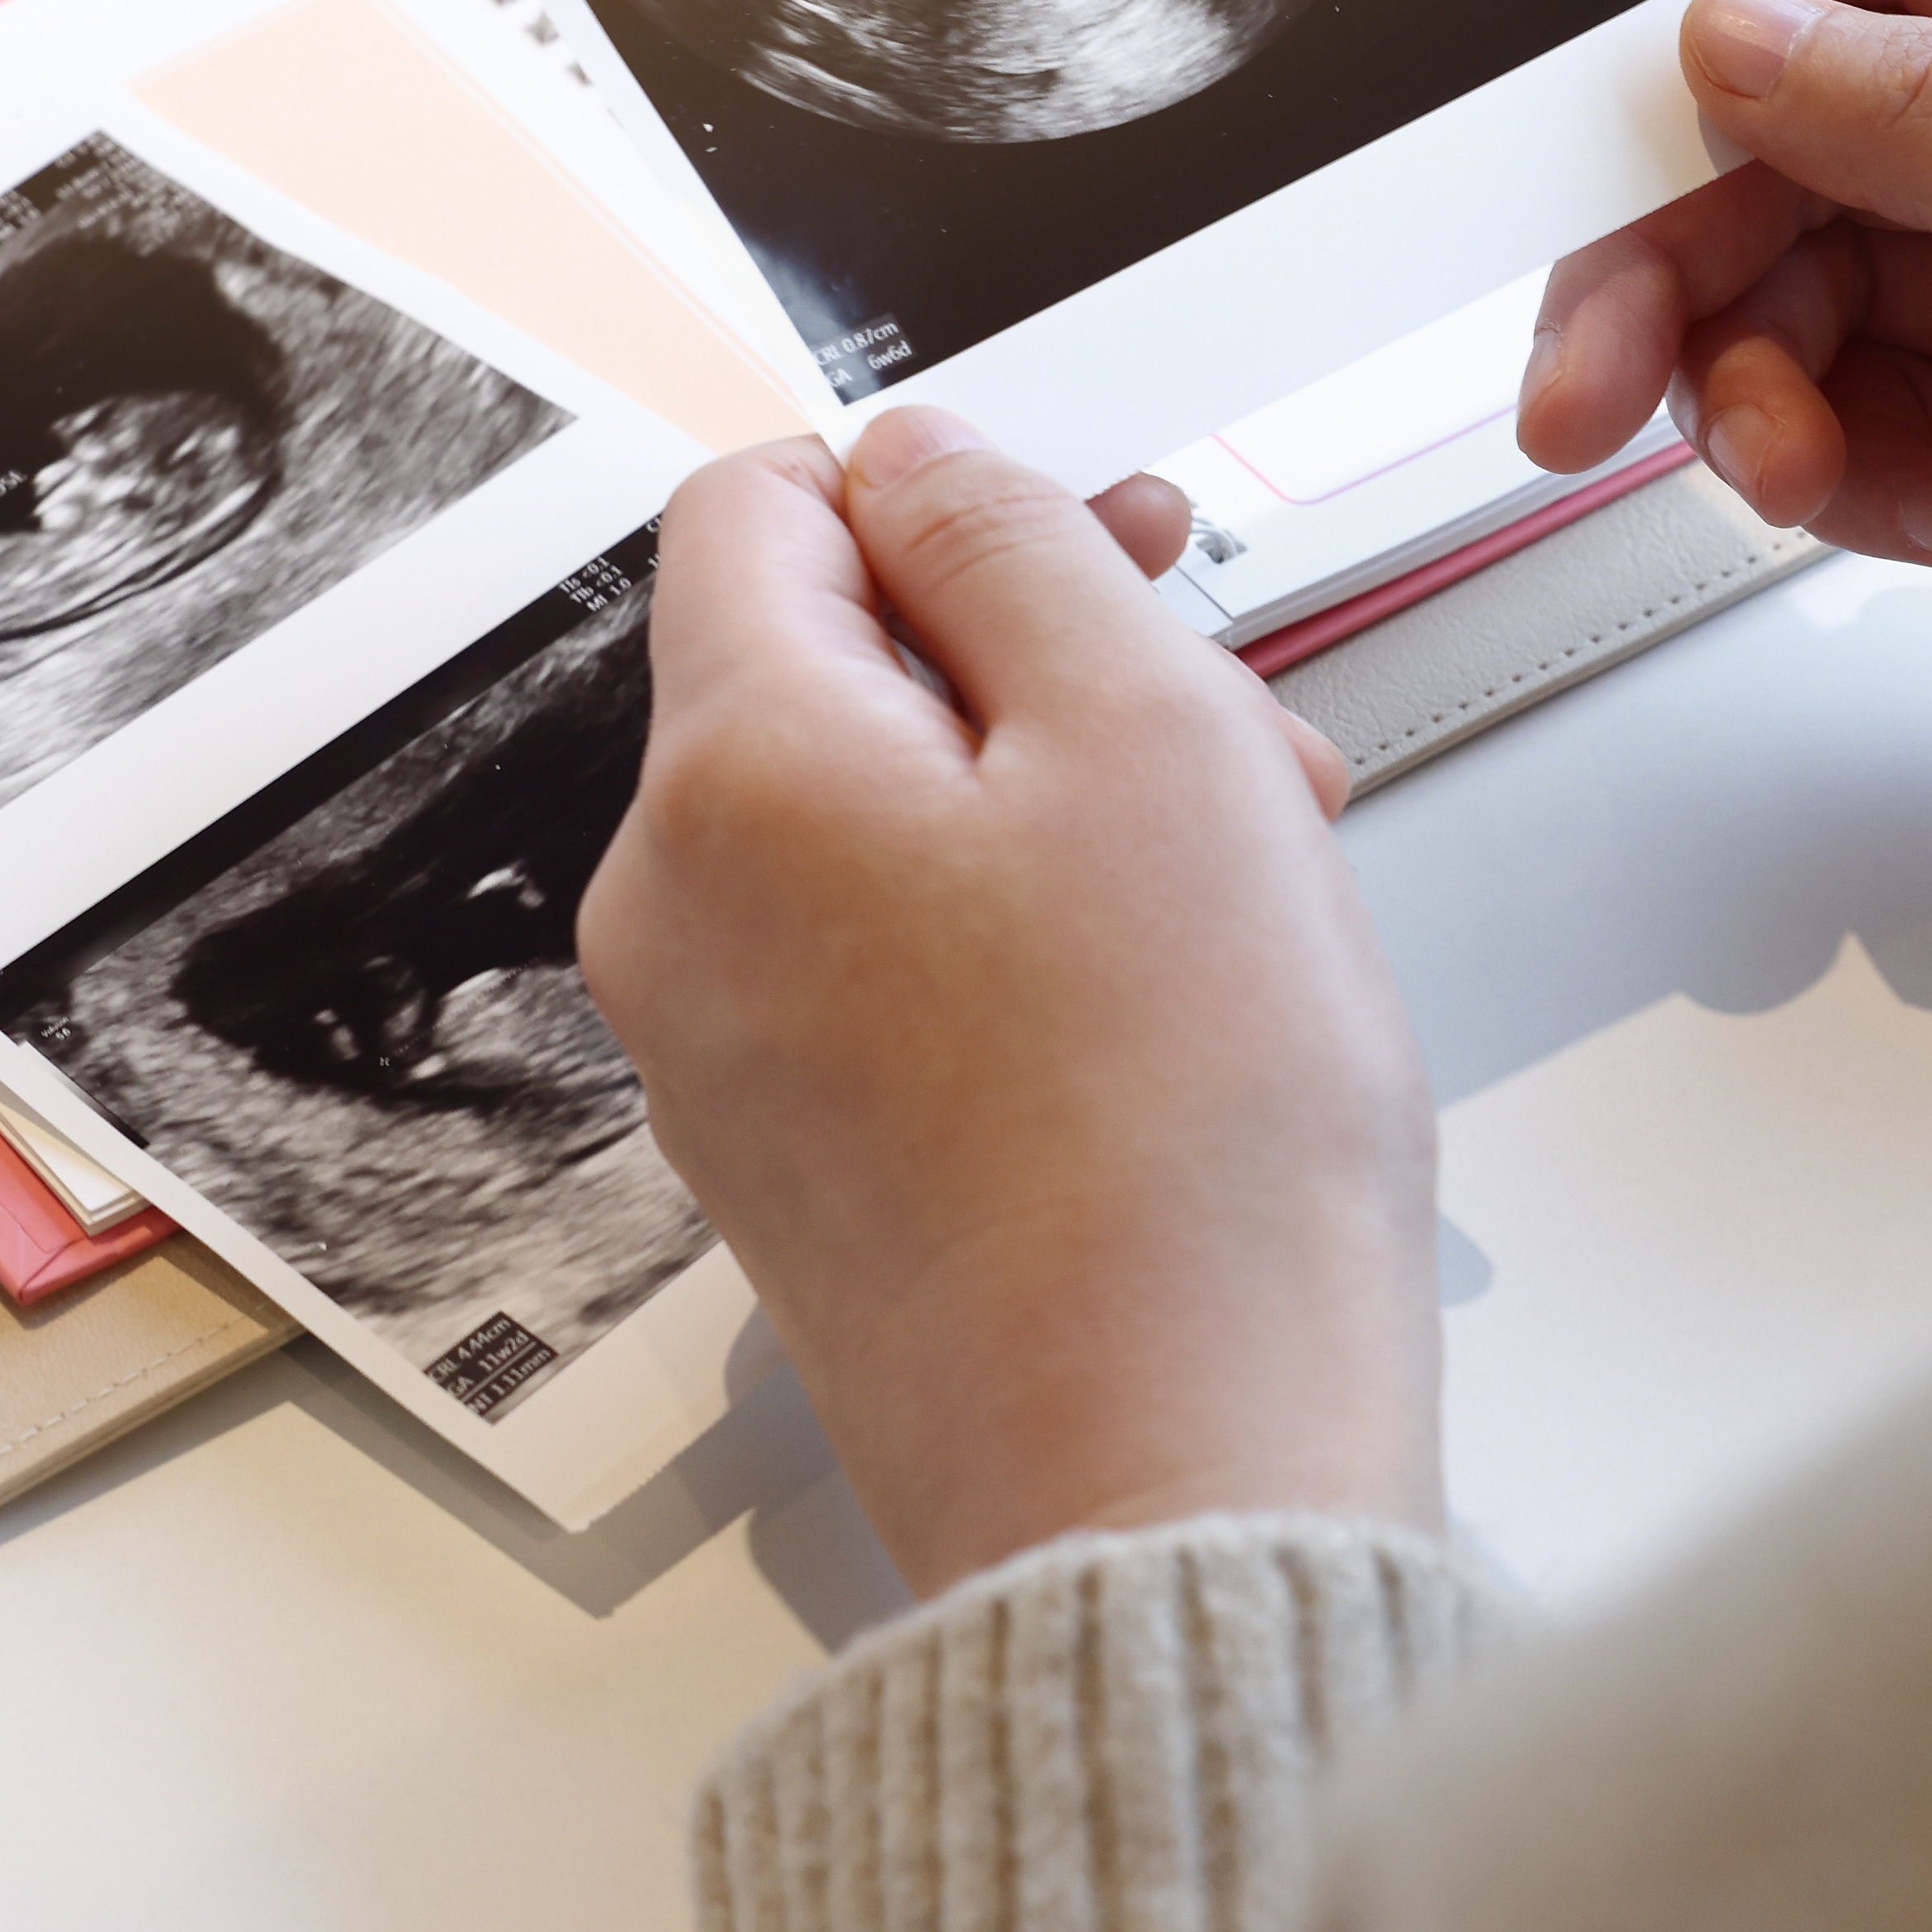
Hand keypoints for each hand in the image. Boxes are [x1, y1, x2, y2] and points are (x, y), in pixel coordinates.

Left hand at [577, 415, 1442, 1596]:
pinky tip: (1187, 989)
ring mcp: (728, 1056)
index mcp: (735, 776)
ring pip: (886, 822)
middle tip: (1227, 702)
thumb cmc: (1183, 1138)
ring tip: (1251, 865)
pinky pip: (895, 969)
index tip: (1098, 545)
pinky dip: (1036, 932)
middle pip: (832, 670)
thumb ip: (1017, 545)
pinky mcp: (807, 1167)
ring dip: (1067, 793)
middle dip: (1041, 654)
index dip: (943, 489)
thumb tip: (923, 458)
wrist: (1172, 1472)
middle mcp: (680, 914)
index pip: (758, 505)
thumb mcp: (1146, 729)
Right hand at [1525, 0, 1931, 895]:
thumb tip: (1746, 33)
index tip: (1563, 60)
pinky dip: (1839, 473)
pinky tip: (1857, 514)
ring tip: (1760, 463)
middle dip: (1687, 234)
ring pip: (1839, 293)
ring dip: (1752, 373)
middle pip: (1824, 131)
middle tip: (1589, 363)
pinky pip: (1897, 433)